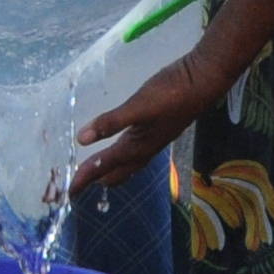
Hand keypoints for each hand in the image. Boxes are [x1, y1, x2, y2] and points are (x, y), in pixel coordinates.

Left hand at [72, 47, 226, 192]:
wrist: (204, 80)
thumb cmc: (172, 93)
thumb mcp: (139, 106)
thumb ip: (111, 122)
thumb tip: (81, 139)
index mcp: (137, 147)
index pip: (104, 168)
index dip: (86, 179)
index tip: (70, 192)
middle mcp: (145, 148)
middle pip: (118, 172)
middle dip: (98, 180)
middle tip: (80, 184)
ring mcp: (154, 139)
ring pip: (128, 162)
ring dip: (111, 169)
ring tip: (98, 172)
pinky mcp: (159, 127)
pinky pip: (136, 149)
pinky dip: (122, 154)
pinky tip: (123, 143)